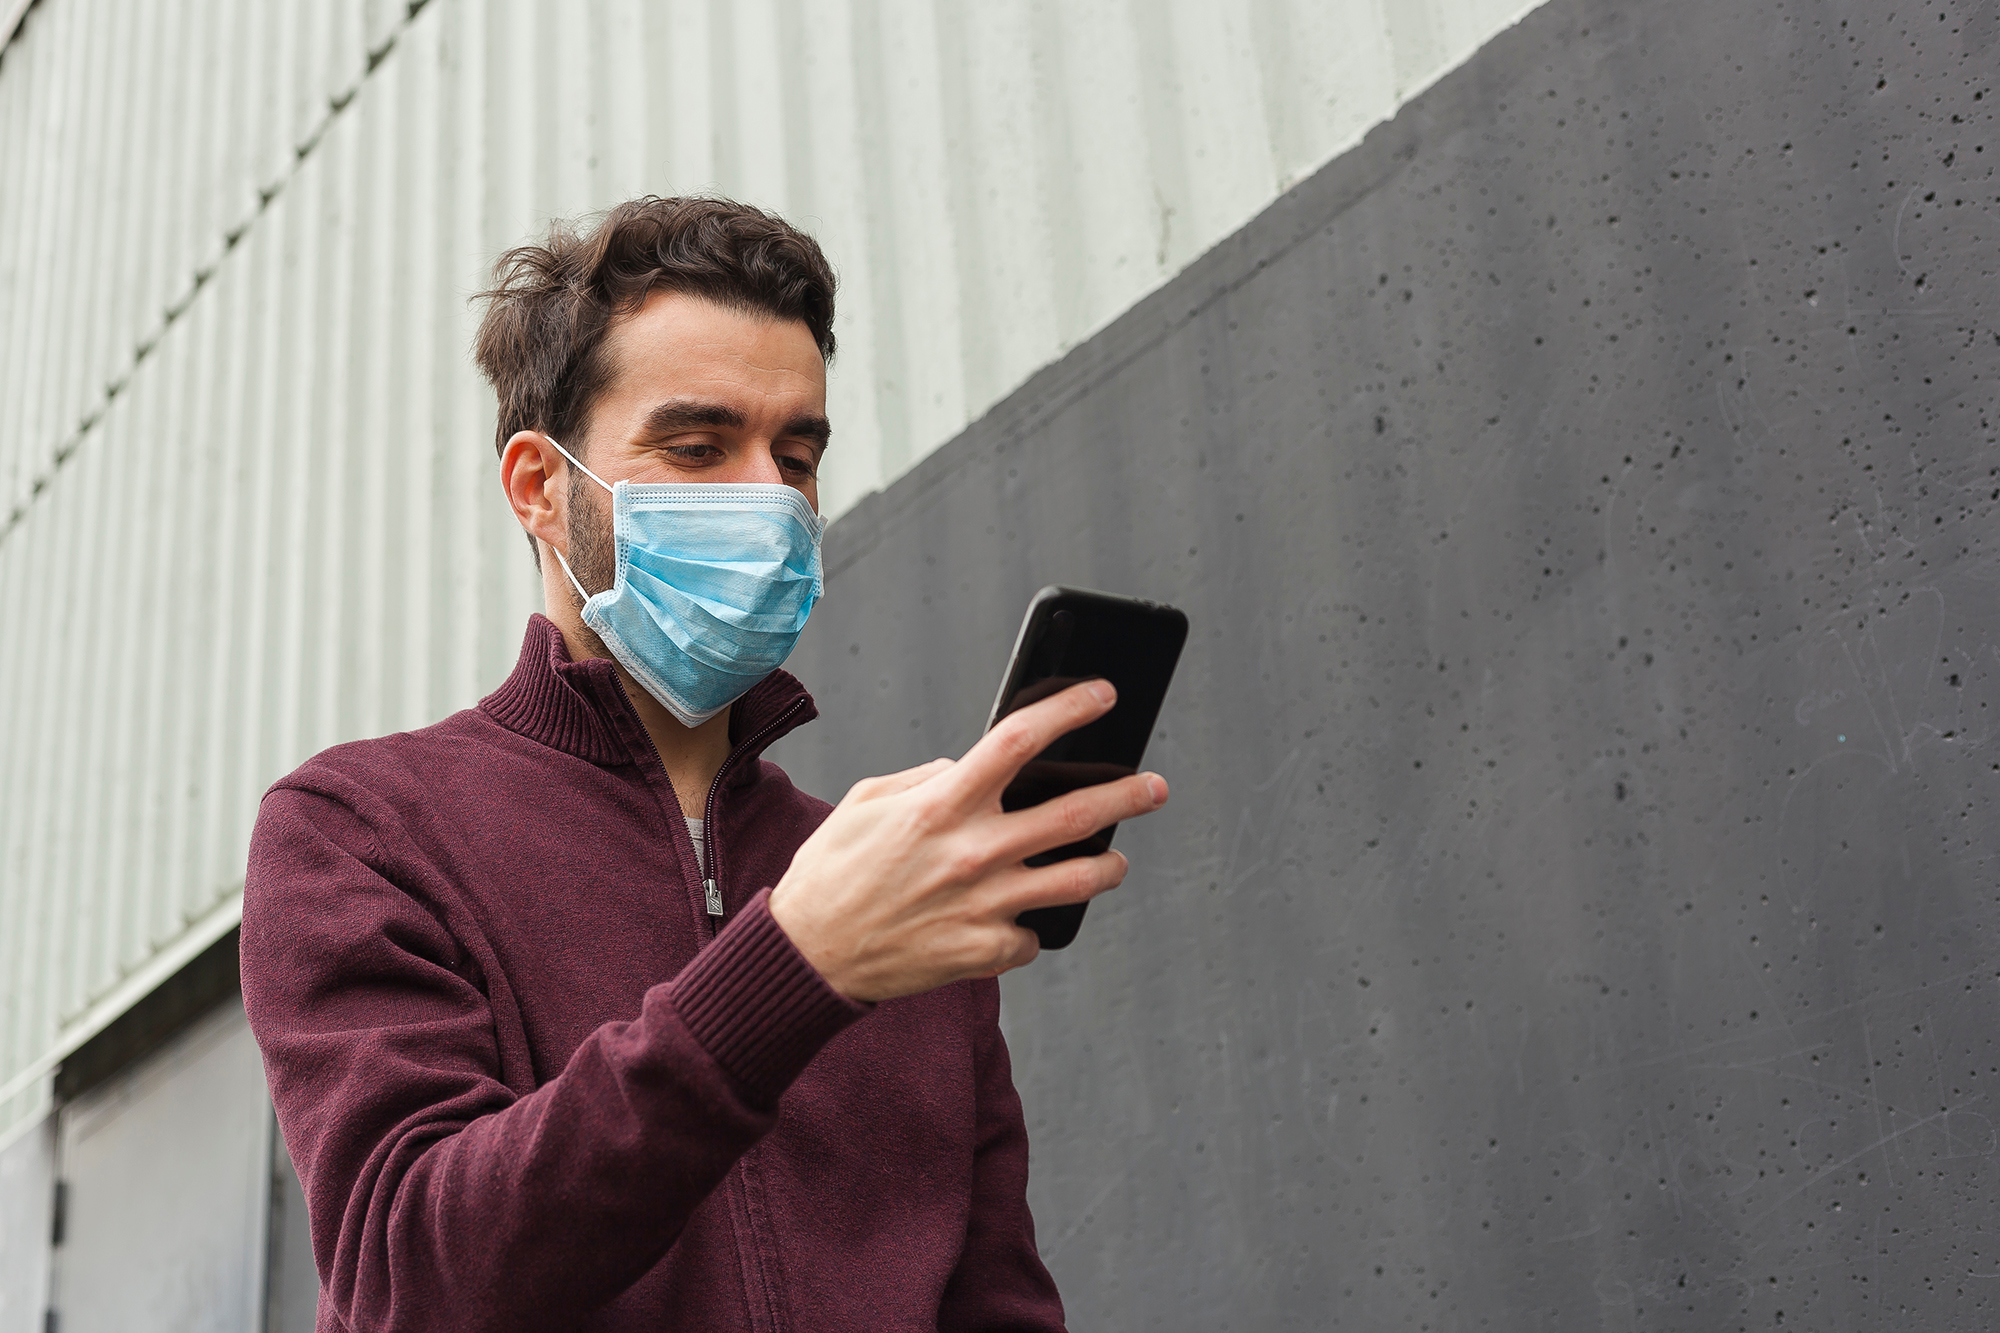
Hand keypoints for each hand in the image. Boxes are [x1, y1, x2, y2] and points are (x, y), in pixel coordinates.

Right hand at [767, 680, 1169, 1001]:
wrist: (808, 955)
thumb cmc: (833, 873)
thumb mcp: (869, 803)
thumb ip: (926, 780)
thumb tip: (965, 768)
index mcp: (942, 805)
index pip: (1019, 740)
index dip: (1069, 711)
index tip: (1103, 697)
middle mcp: (973, 851)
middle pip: (1075, 813)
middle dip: (1127, 795)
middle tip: (1153, 787)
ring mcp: (985, 905)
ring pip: (1080, 880)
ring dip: (1109, 865)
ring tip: (1114, 859)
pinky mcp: (986, 951)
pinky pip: (1033, 934)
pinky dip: (1030, 925)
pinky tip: (1017, 919)